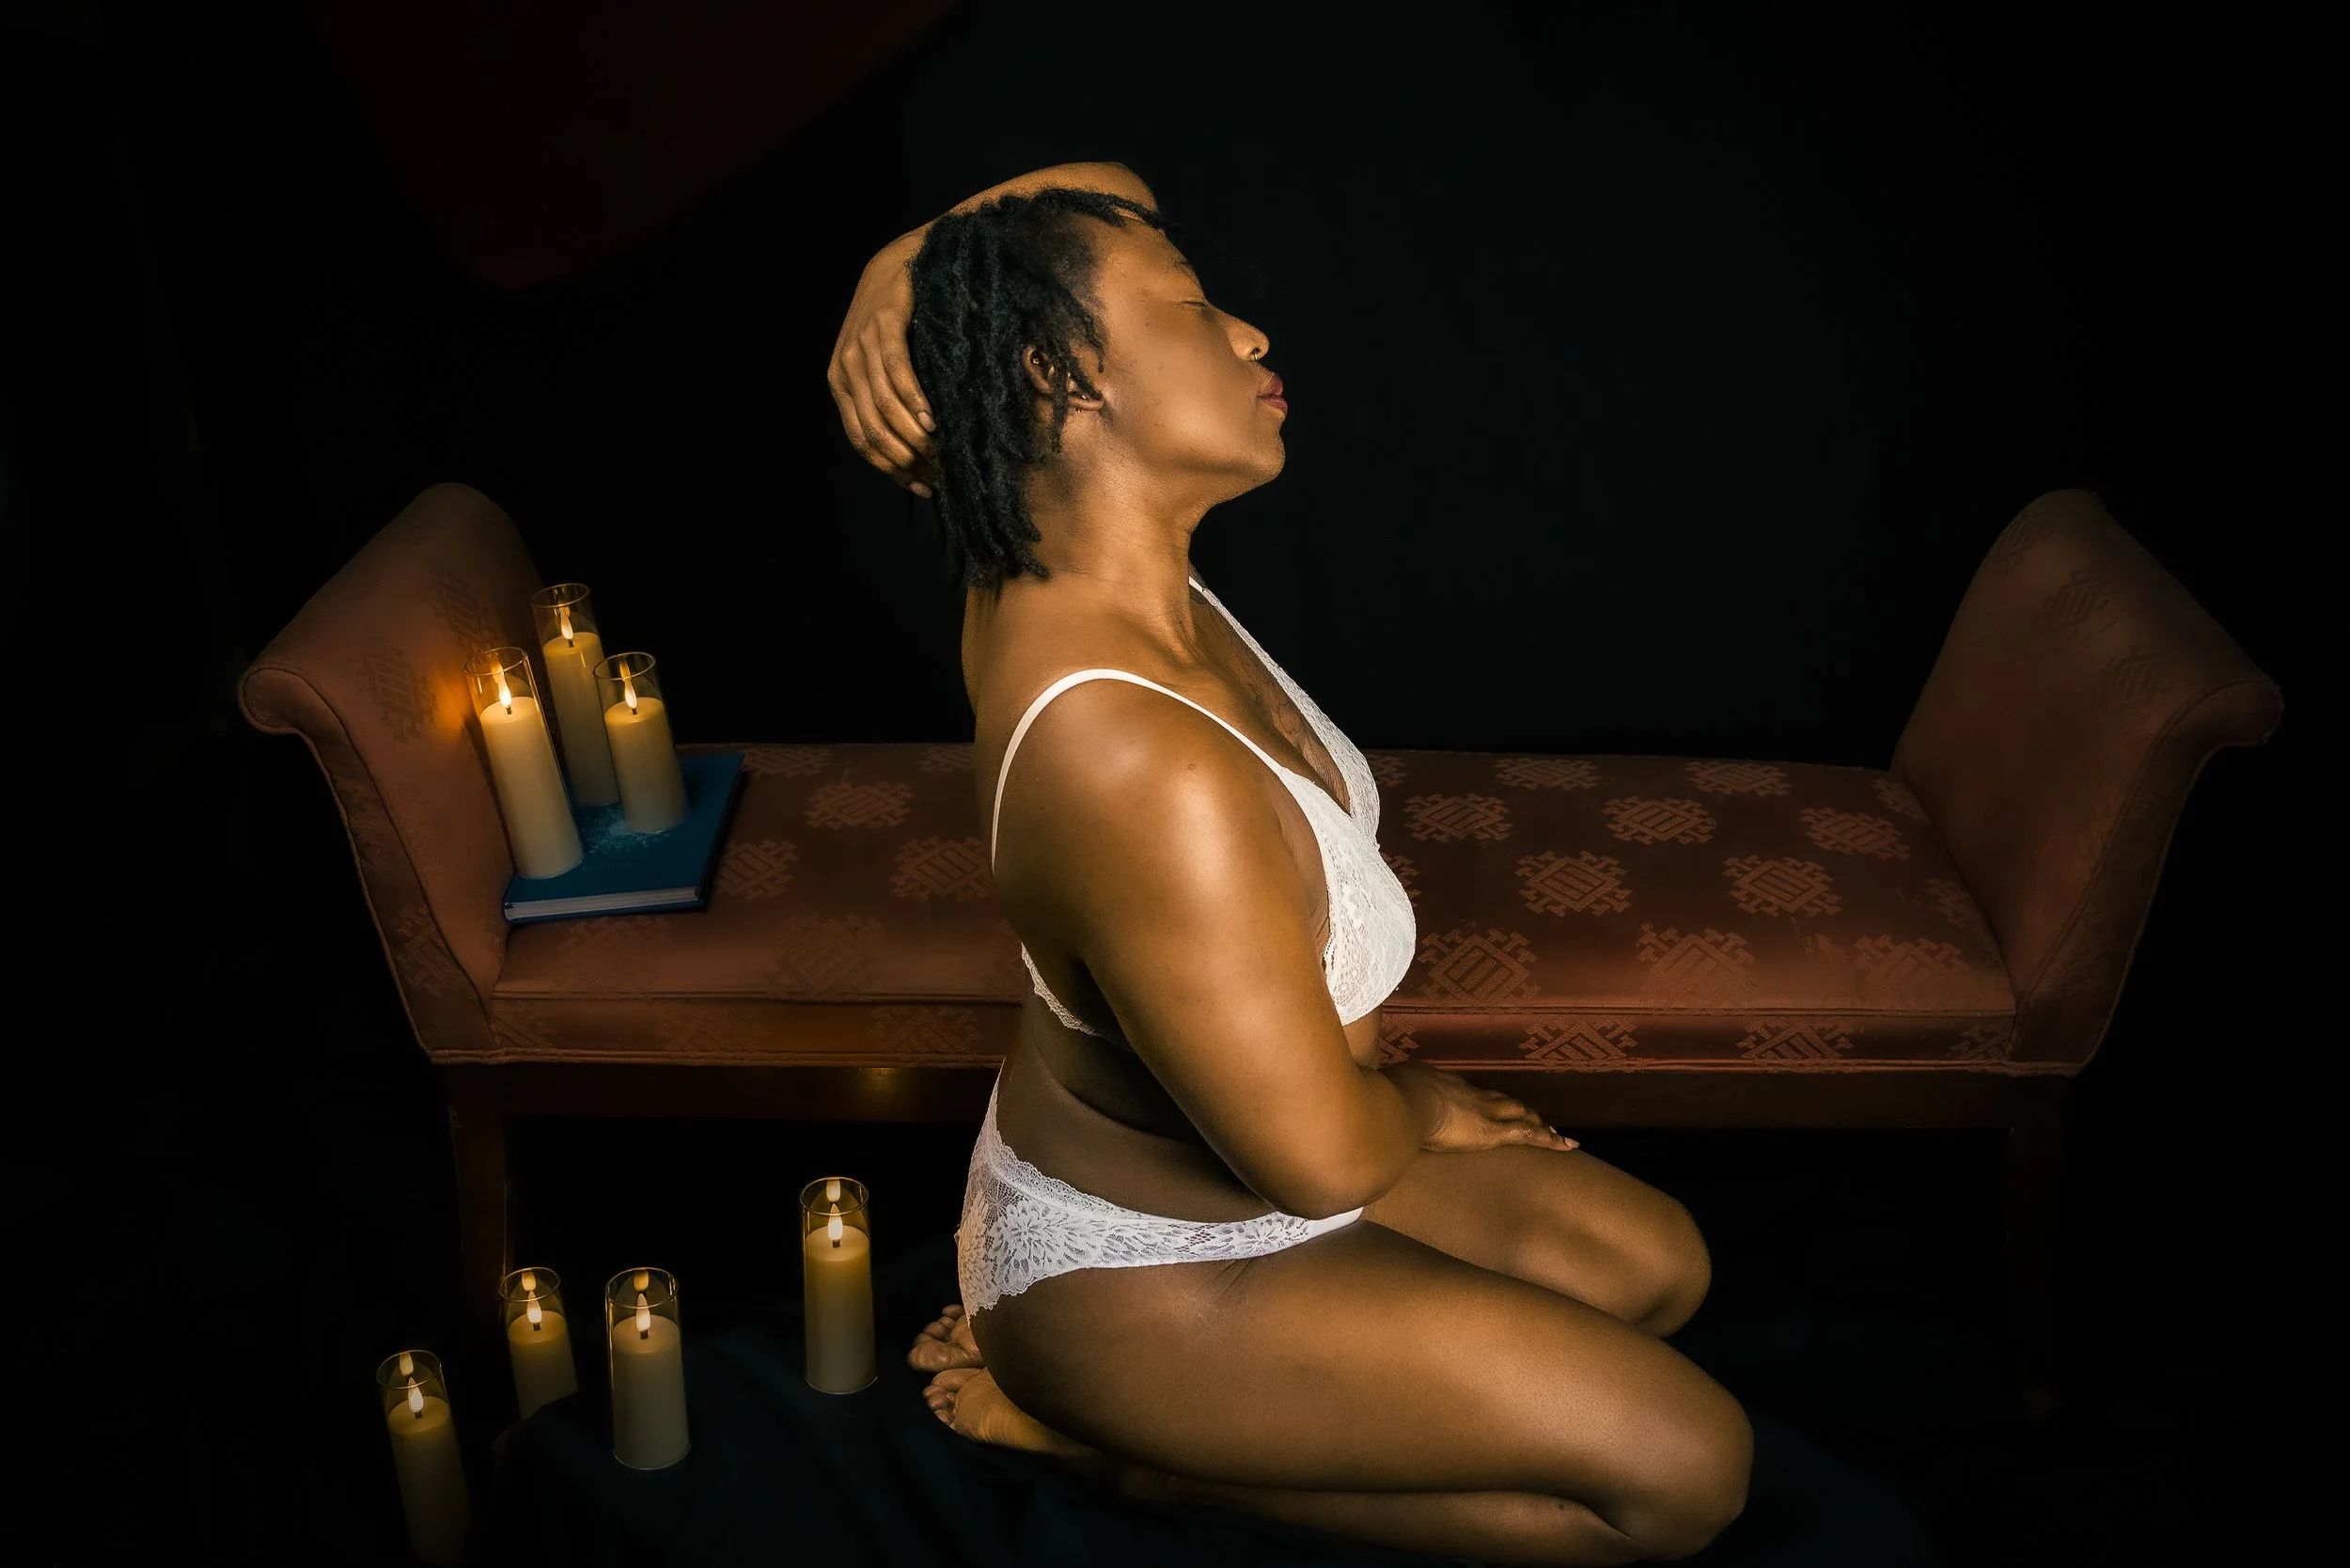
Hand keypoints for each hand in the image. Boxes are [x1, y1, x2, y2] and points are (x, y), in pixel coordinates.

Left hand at [827, 231, 940, 497]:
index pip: (861, 440)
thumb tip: (912, 449)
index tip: (920, 487)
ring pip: (884, 405)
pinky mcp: (885, 324)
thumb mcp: (880, 363)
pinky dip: (914, 400)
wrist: (898, 261)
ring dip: (911, 436)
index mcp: (839, 383)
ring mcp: (861, 345)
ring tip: (938, 454)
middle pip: (872, 429)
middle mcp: (845, 367)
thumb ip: (885, 399)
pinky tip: (931, 421)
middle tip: (936, 474)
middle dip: (904, 459)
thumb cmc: (895, 320)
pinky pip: (897, 371)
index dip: (890, 469)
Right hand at [1389, 1062, 1578, 1154]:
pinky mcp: (1491, 1133)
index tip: (1492, 1107)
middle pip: (1501, 1101)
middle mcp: (1470, 1095)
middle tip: (1534, 1118)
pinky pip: (1526, 1134)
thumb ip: (1394, 1094)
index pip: (1473, 1095)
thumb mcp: (1391, 1090)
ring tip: (1555, 1134)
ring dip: (1537, 1124)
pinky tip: (1563, 1145)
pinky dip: (1546, 1138)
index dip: (1487, 1102)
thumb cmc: (1391, 1096)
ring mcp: (1484, 1112)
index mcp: (1446, 1086)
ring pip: (1519, 1115)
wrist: (1405, 1102)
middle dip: (1518, 1110)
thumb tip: (1384, 1097)